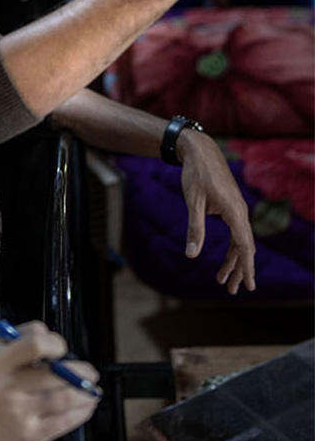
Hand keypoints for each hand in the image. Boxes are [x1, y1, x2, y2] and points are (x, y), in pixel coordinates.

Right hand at [0, 321, 98, 440]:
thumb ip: (24, 336)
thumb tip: (53, 339)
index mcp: (1, 363)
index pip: (34, 346)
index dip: (55, 343)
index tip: (61, 347)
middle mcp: (10, 388)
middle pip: (55, 376)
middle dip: (80, 372)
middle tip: (89, 371)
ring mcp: (20, 413)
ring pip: (64, 399)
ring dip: (85, 393)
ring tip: (91, 388)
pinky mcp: (31, 434)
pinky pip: (64, 422)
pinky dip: (81, 412)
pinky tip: (86, 405)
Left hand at [177, 129, 255, 294]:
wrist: (199, 150)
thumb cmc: (196, 174)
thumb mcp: (192, 201)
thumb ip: (194, 229)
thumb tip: (191, 255)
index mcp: (234, 211)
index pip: (244, 246)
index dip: (246, 267)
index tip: (249, 285)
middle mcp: (240, 211)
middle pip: (244, 247)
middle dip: (240, 270)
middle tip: (234, 291)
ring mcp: (236, 209)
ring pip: (240, 241)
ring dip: (234, 261)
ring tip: (224, 280)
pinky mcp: (230, 206)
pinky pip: (235, 231)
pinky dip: (231, 247)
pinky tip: (225, 259)